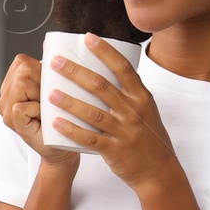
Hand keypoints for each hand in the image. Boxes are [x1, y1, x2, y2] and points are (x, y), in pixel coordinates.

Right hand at [0, 54, 79, 167]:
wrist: (61, 149)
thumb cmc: (61, 120)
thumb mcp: (55, 89)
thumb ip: (48, 70)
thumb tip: (50, 44)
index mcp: (14, 83)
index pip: (22, 61)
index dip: (40, 72)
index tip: (48, 88)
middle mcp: (6, 95)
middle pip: (22, 70)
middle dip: (40, 83)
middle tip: (47, 102)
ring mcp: (6, 109)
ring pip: (20, 84)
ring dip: (39, 97)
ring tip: (44, 110)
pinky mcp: (12, 122)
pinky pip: (21, 105)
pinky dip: (36, 111)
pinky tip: (41, 119)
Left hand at [47, 34, 178, 193]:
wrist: (159, 171)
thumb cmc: (148, 137)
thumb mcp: (146, 110)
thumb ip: (129, 93)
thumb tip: (106, 71)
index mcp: (141, 97)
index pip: (122, 68)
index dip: (105, 51)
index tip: (88, 38)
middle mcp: (133, 111)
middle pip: (101, 86)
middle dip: (75, 72)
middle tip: (55, 63)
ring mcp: (124, 131)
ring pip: (93, 113)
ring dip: (69, 102)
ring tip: (50, 93)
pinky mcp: (114, 150)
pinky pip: (90, 139)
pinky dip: (72, 130)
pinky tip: (56, 123)